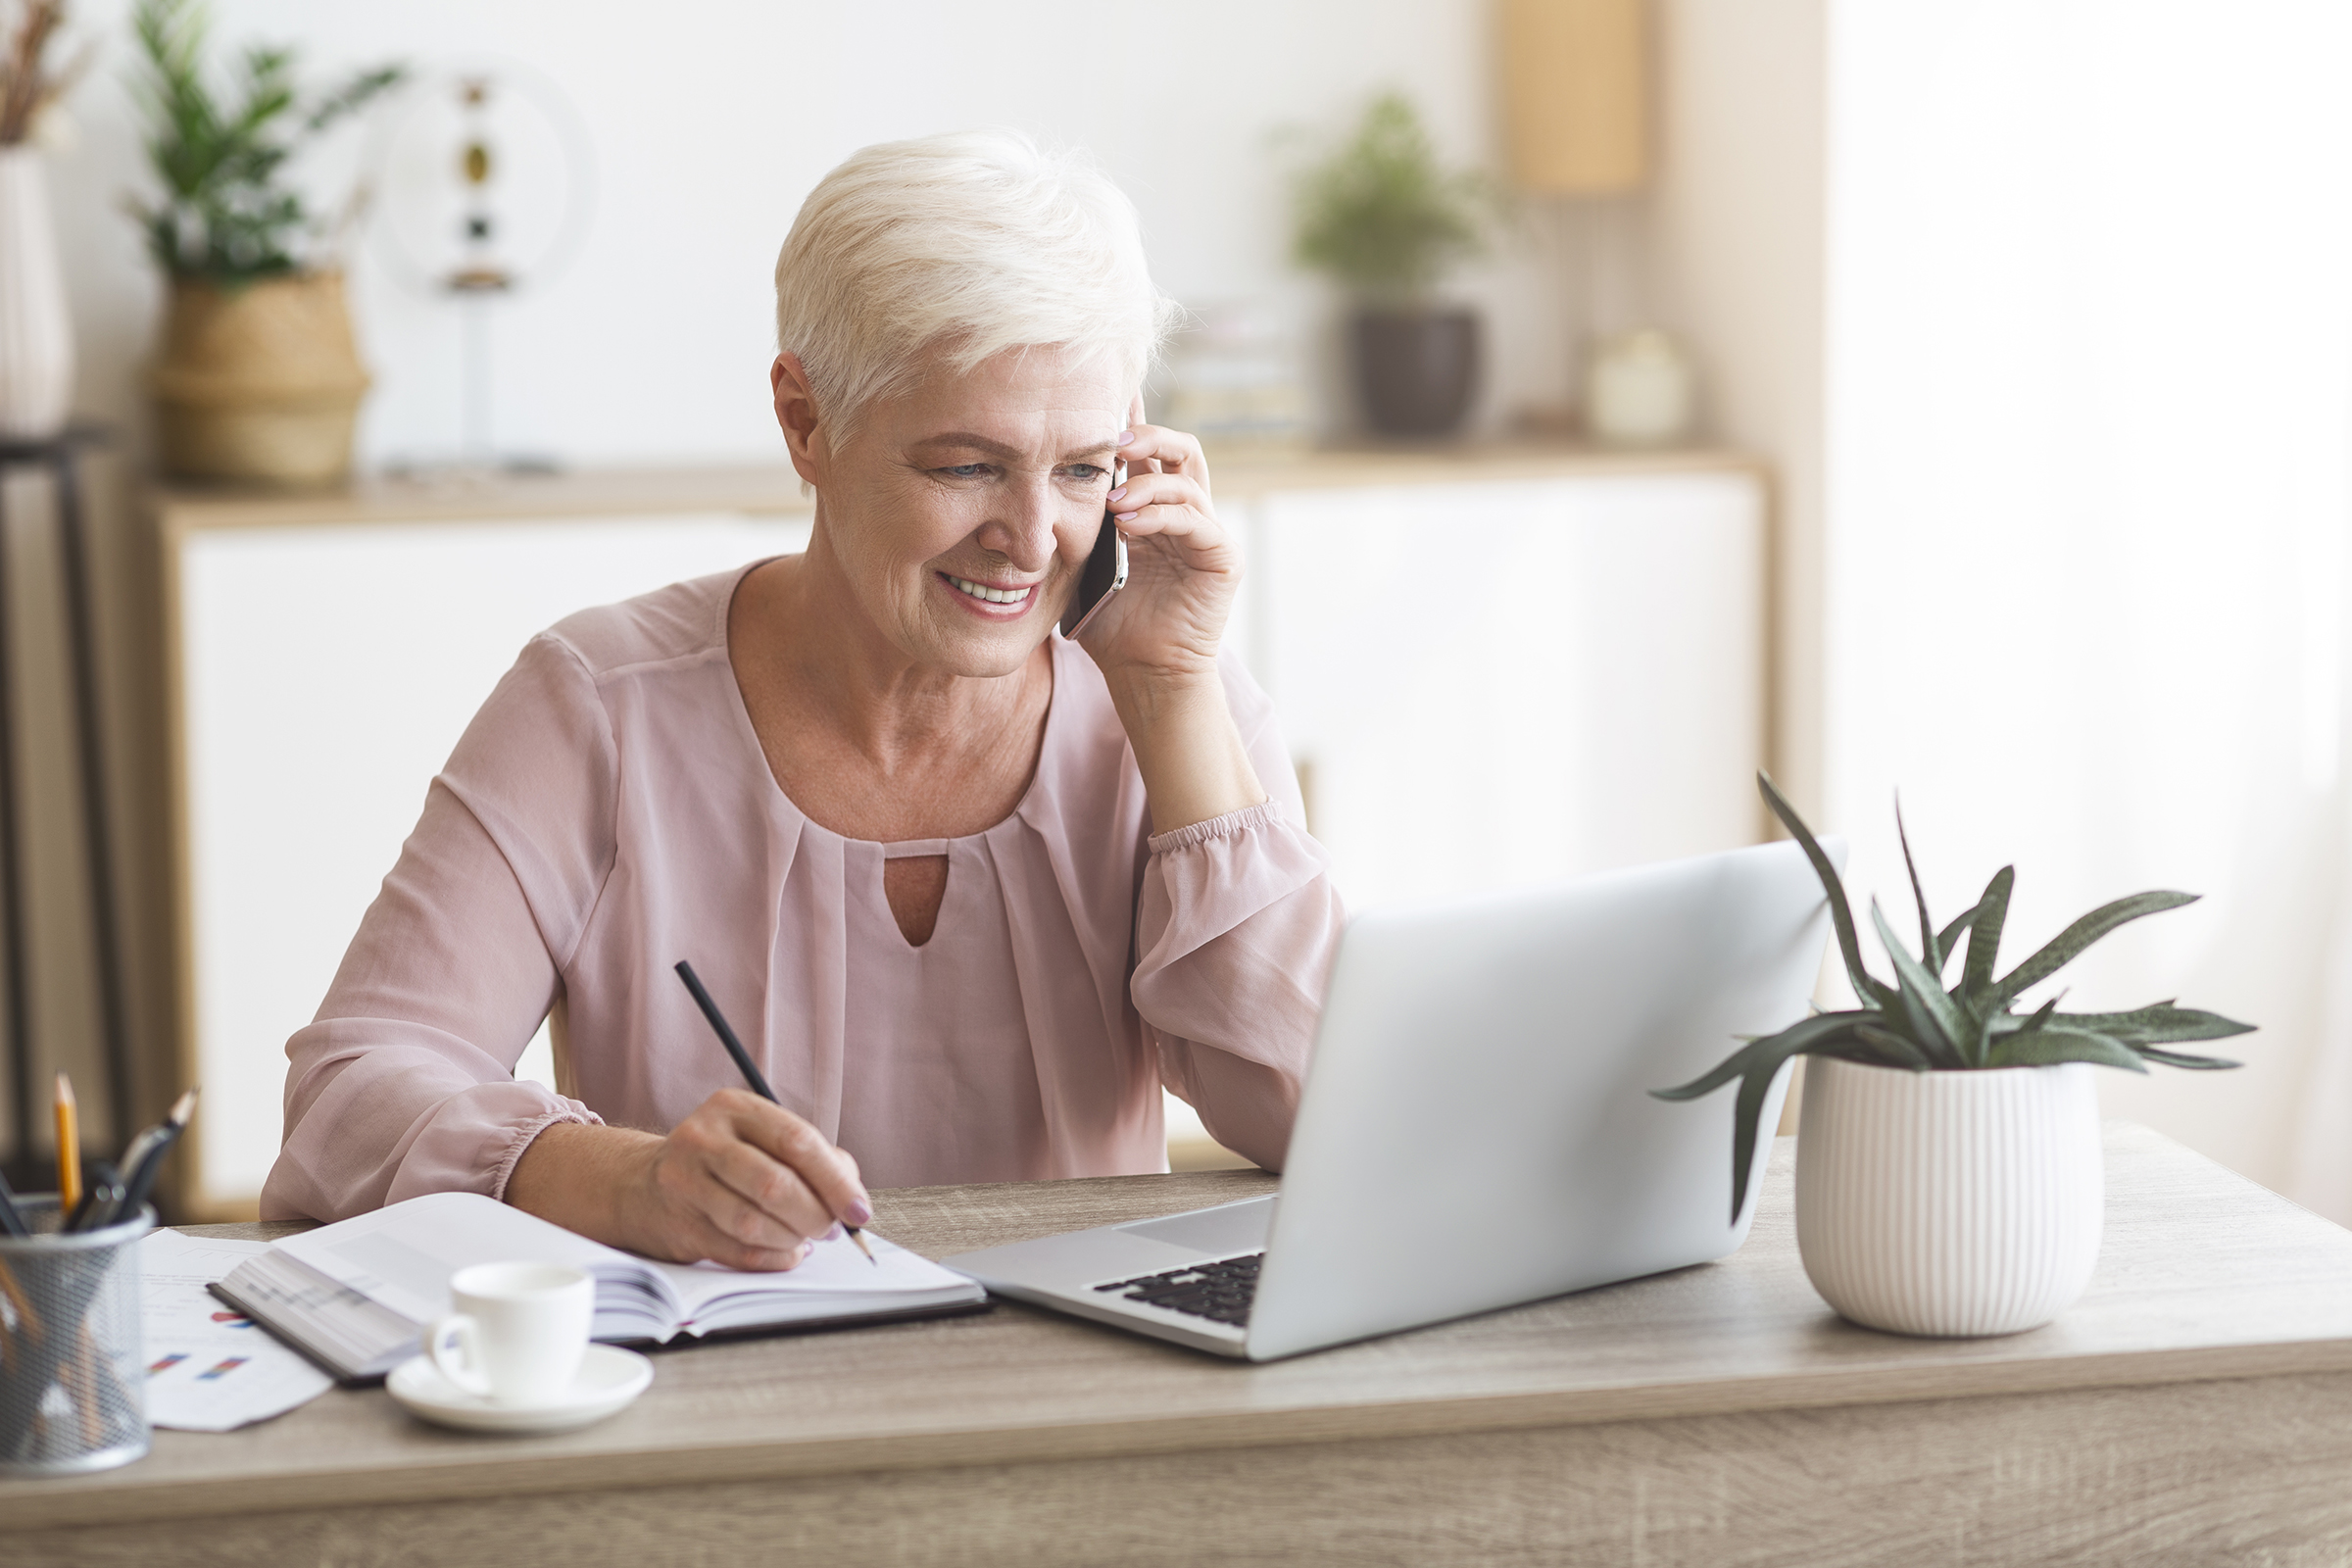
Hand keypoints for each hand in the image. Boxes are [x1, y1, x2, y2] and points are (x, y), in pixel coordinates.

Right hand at [507, 1091, 871, 1271]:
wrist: (642, 1185)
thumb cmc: (721, 1162)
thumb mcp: (760, 1139)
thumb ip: (812, 1158)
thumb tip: (851, 1196)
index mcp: (734, 1107)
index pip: (797, 1141)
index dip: (835, 1180)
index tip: (858, 1209)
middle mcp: (704, 1139)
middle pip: (775, 1184)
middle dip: (815, 1214)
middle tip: (831, 1228)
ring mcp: (684, 1182)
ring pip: (754, 1222)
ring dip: (793, 1238)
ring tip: (805, 1238)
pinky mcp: (677, 1225)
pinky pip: (737, 1251)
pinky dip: (772, 1258)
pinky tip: (784, 1251)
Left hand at [1075, 396, 1237, 685]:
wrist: (1142, 671)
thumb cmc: (1110, 621)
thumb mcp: (1083, 559)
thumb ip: (1076, 518)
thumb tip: (1036, 476)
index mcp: (1153, 507)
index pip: (1146, 451)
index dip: (1129, 420)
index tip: (1100, 394)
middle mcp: (1185, 511)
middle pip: (1178, 447)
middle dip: (1145, 435)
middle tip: (1110, 441)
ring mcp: (1207, 531)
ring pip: (1187, 478)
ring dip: (1146, 482)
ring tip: (1112, 501)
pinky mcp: (1222, 556)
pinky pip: (1196, 519)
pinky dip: (1161, 514)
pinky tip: (1128, 523)